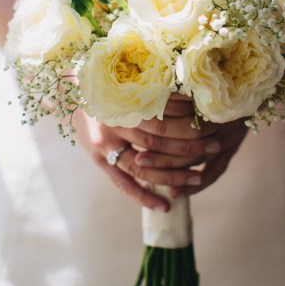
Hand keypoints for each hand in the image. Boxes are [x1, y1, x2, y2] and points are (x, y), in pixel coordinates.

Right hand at [71, 94, 247, 210]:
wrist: (70, 91)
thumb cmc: (107, 82)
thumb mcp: (128, 79)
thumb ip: (153, 87)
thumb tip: (193, 90)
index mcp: (122, 101)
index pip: (160, 118)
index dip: (186, 122)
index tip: (210, 123)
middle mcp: (112, 124)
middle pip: (156, 142)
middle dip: (188, 146)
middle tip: (214, 147)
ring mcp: (104, 145)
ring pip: (144, 166)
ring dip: (173, 174)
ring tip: (198, 179)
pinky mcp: (99, 160)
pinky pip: (123, 184)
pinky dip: (144, 197)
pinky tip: (165, 205)